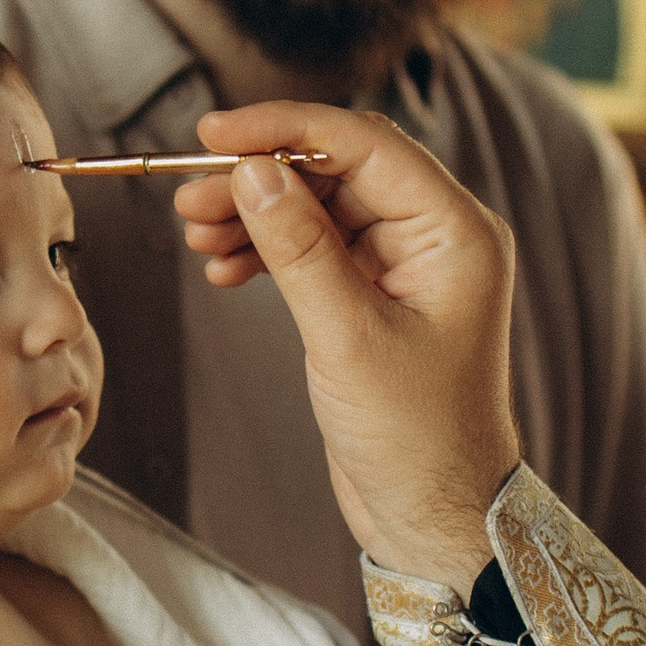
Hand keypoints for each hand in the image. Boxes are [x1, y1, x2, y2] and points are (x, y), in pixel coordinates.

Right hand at [174, 102, 522, 593]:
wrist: (435, 517)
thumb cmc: (417, 438)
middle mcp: (436, 236)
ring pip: (319, 206)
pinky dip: (268, 249)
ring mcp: (406, 265)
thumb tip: (254, 171)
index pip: (364, 143)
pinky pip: (315, 247)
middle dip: (261, 175)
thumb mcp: (348, 338)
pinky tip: (224, 267)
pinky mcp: (376, 296)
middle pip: (337, 169)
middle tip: (189, 195)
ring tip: (195, 233)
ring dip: (255, 213)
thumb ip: (298, 248)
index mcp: (456, 231)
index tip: (213, 133)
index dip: (285, 128)